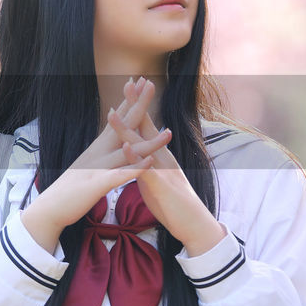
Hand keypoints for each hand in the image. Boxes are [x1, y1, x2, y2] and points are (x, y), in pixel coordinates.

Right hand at [19, 83, 171, 252]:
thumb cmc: (71, 189)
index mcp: (97, 147)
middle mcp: (97, 152)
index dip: (129, 101)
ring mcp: (96, 167)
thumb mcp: (88, 166)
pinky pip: (118, 176)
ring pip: (126, 152)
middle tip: (150, 83)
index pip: (117, 119)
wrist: (49, 208)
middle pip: (122, 125)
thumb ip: (100, 151)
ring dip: (147, 142)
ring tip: (168, 132)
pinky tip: (148, 163)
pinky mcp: (96, 185)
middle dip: (137, 105)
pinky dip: (133, 168)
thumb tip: (110, 136)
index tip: (140, 82)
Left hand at [107, 78, 225, 256]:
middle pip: (147, 126)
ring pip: (144, 146)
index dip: (137, 106)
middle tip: (128, 81)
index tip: (128, 86)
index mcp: (159, 154)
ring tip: (111, 113)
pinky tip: (126, 148)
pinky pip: (147, 170)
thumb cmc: (172, 203)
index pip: (146, 125)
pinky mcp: (162, 186)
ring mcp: (163, 170)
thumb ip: (147, 163)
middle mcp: (163, 157)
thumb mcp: (156, 178)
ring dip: (127, 129)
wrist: (193, 224)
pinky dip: (136, 158)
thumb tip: (137, 151)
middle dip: (137, 104)